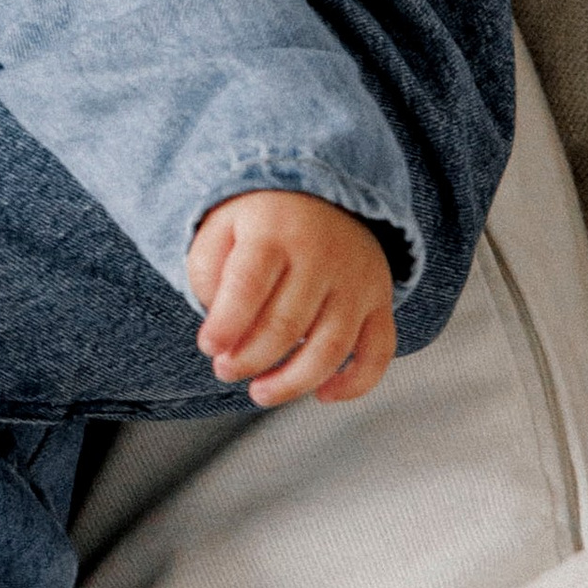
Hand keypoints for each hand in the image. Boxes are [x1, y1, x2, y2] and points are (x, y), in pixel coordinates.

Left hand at [187, 190, 396, 407]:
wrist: (322, 192)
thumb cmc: (262, 221)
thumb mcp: (221, 227)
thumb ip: (207, 271)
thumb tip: (220, 327)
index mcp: (274, 231)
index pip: (248, 286)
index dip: (226, 325)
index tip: (209, 348)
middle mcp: (322, 255)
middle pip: (287, 324)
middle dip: (250, 359)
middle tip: (225, 370)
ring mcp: (357, 280)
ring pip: (331, 347)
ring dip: (293, 382)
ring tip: (260, 392)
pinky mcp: (380, 301)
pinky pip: (379, 351)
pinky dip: (356, 382)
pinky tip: (324, 395)